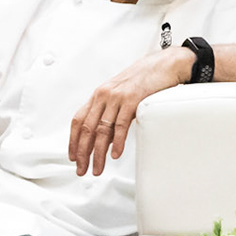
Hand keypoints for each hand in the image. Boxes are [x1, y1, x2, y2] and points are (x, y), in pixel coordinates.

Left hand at [70, 47, 194, 175]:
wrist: (163, 65)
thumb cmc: (144, 80)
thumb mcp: (121, 95)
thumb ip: (111, 113)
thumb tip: (105, 137)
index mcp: (99, 95)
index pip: (78, 120)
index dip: (73, 141)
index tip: (74, 157)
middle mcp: (104, 96)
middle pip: (87, 129)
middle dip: (82, 153)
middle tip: (82, 169)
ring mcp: (117, 97)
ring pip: (102, 130)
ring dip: (98, 153)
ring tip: (98, 168)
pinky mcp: (132, 100)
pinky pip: (120, 125)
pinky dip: (117, 142)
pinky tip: (115, 154)